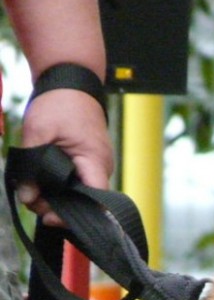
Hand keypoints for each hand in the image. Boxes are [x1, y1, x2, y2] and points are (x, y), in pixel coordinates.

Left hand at [16, 88, 113, 225]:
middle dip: (58, 206)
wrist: (72, 82)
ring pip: (79, 194)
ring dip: (57, 196)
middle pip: (85, 201)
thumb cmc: (60, 102)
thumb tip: (27, 196)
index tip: (49, 217)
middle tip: (31, 200)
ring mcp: (97, 166)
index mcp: (95, 160)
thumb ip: (31, 165)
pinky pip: (78, 183)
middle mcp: (101, 167)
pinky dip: (60, 187)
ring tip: (33, 189)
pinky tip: (42, 183)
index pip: (96, 200)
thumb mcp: (38, 131)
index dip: (74, 214)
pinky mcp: (89, 163)